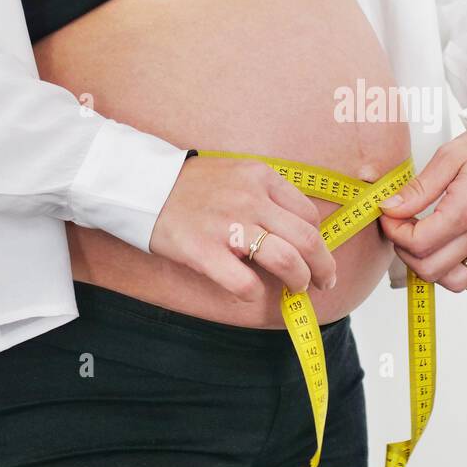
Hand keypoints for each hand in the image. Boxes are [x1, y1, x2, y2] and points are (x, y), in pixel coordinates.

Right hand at [150, 156, 336, 301]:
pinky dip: (254, 292)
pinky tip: (251, 292)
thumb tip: (296, 229)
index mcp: (262, 178)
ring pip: (286, 260)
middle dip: (323, 267)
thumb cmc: (192, 184)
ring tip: (298, 289)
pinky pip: (244, 282)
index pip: (309, 214)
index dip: (319, 240)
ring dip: (300, 281)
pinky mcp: (204, 251)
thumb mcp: (237, 173)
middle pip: (308, 240)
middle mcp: (251, 199)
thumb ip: (266, 195)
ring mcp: (229, 225)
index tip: (316, 255)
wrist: (142, 185)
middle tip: (324, 282)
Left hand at [378, 118, 466, 295]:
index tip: (391, 215)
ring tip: (424, 244)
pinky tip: (460, 265)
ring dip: (432, 269)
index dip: (394, 231)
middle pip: (431, 268)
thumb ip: (418, 189)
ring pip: (456, 282)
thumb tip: (392, 208)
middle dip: (406, 252)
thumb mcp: (449, 156)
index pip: (418, 243)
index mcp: (465, 210)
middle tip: (403, 227)